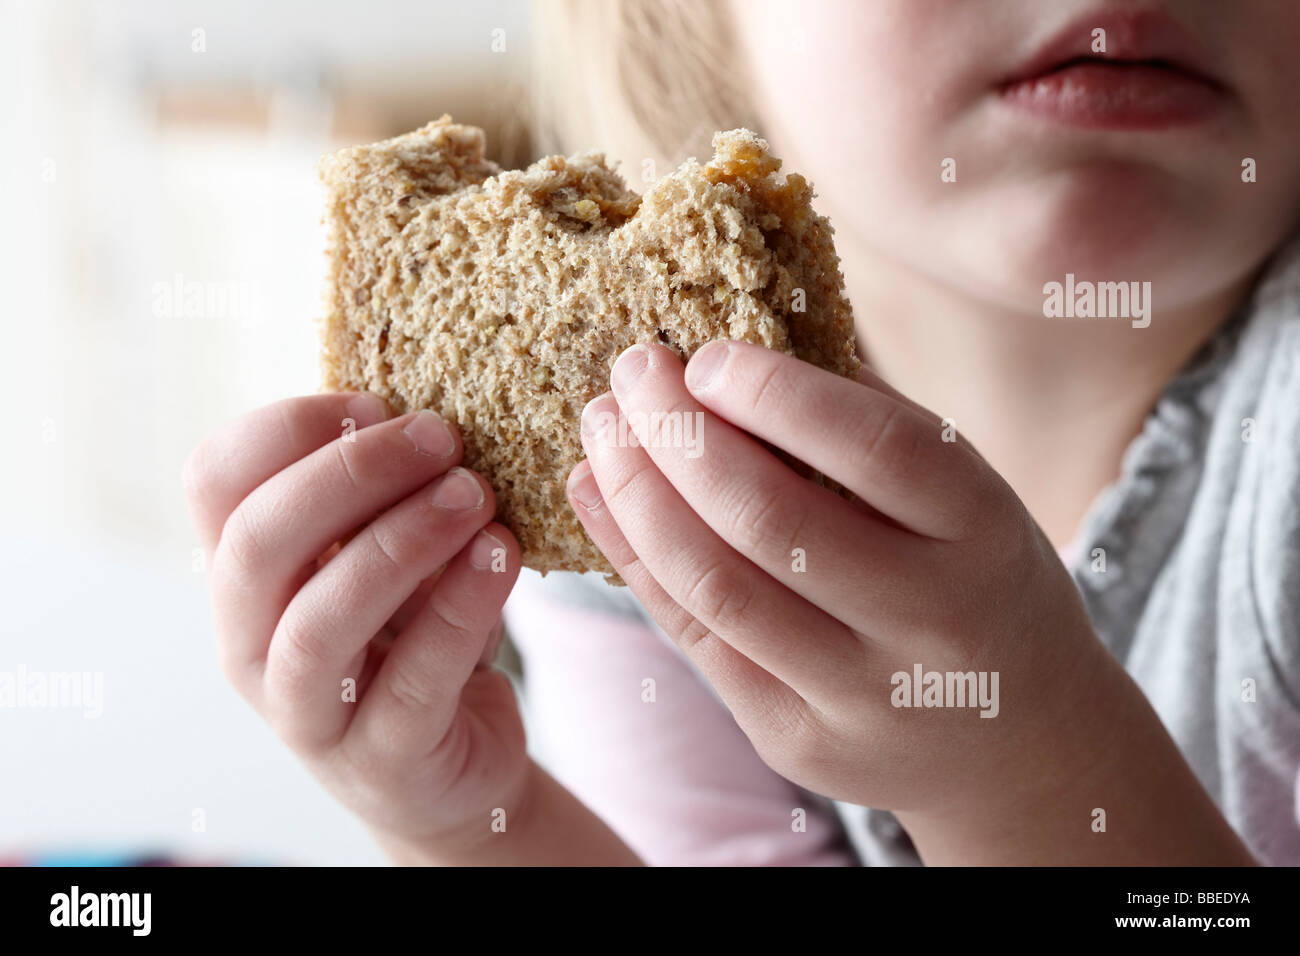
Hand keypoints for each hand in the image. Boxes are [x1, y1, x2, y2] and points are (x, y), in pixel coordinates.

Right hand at [183, 393, 526, 855]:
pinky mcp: (379, 760)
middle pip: (258, 542)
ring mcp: (304, 711)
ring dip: (402, 541)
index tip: (378, 404)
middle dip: (352, 473)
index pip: (215, 479)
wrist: (454, 763)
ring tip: (475, 496)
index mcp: (242, 575)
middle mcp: (249, 643)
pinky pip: (411, 680)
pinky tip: (502, 556)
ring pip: (321, 620)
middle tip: (442, 437)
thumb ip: (384, 494)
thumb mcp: (389, 554)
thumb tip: (426, 408)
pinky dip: (459, 607)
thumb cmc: (416, 635)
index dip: (289, 427)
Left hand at [568, 342, 1252, 863]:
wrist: (1020, 742)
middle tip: (633, 373)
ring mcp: (860, 696)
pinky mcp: (798, 739)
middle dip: (678, 435)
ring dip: (638, 496)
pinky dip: (636, 558)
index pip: (874, 449)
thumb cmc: (979, 581)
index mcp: (984, 533)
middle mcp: (929, 623)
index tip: (705, 355)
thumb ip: (872, 428)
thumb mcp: (966, 497)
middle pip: (772, 520)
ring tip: (604, 431)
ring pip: (716, 587)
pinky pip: (696, 639)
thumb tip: (741, 347)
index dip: (775, 394)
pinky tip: (600, 497)